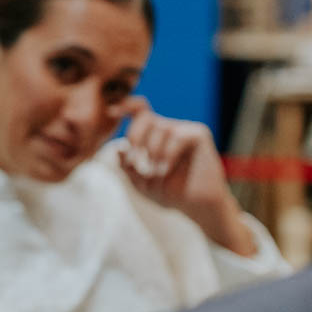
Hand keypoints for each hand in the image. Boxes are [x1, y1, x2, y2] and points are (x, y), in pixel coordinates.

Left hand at [117, 101, 255, 256]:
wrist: (199, 206)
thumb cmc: (172, 193)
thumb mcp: (142, 184)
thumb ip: (128, 168)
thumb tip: (118, 150)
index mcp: (154, 135)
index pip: (138, 110)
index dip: (125, 106)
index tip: (111, 112)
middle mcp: (170, 128)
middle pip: (145, 117)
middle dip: (135, 137)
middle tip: (134, 161)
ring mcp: (185, 129)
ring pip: (160, 128)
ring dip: (153, 154)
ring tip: (157, 174)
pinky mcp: (199, 134)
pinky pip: (177, 136)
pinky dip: (168, 155)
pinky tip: (166, 170)